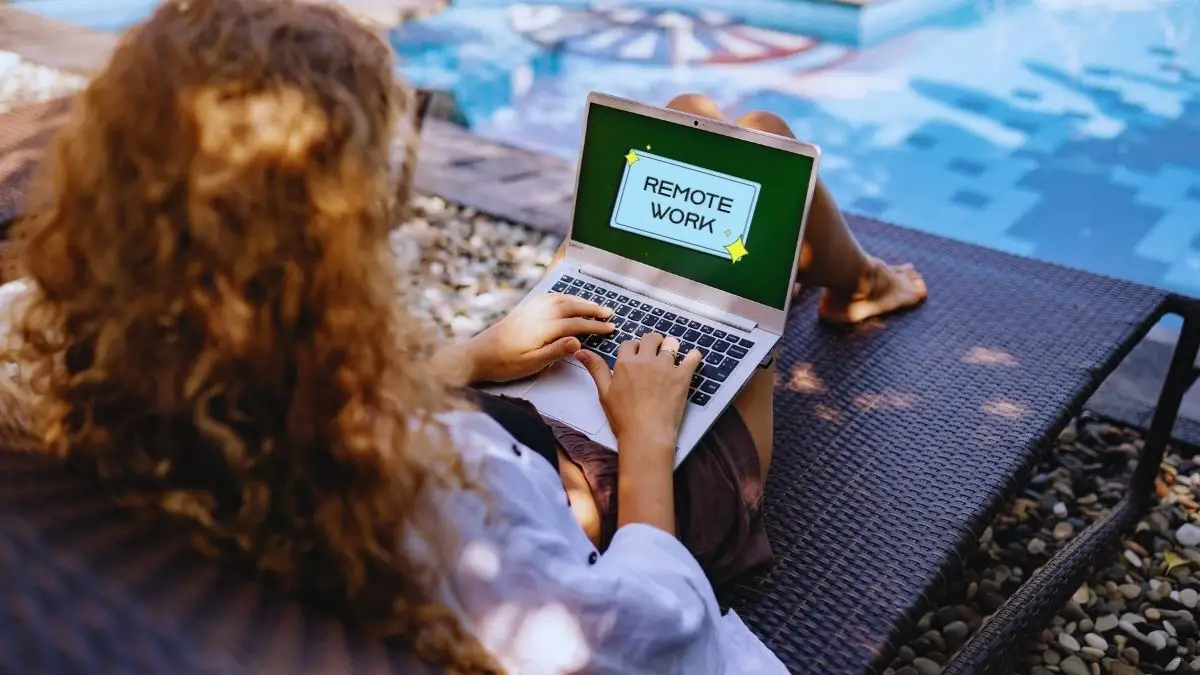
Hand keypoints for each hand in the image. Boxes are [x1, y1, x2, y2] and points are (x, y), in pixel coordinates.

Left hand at [466, 293, 614, 383]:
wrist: (476, 355)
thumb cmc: (503, 364)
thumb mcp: (531, 364)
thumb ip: (556, 351)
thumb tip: (578, 341)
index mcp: (542, 328)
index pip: (576, 324)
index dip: (595, 326)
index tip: (610, 328)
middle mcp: (537, 314)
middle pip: (571, 306)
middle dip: (592, 309)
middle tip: (609, 312)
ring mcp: (529, 309)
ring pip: (560, 299)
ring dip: (579, 301)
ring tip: (593, 305)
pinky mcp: (523, 310)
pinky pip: (548, 297)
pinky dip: (562, 296)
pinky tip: (566, 300)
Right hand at [577, 333, 701, 459]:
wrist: (646, 435)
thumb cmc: (623, 418)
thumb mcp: (604, 392)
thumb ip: (595, 368)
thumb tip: (581, 351)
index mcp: (626, 363)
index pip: (630, 344)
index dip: (634, 348)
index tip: (637, 355)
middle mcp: (646, 361)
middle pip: (651, 338)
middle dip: (652, 342)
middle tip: (654, 352)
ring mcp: (666, 367)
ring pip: (671, 344)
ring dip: (671, 347)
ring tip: (671, 355)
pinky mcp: (682, 377)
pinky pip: (693, 358)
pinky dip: (694, 356)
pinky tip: (692, 358)